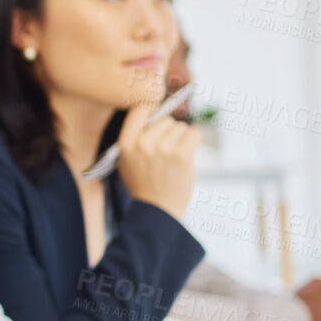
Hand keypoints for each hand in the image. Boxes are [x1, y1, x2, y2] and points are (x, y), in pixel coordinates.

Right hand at [115, 102, 200, 217]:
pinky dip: (193, 142)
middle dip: (169, 132)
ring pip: (181, 127)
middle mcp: (143, 143)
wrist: (157, 211)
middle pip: (165, 119)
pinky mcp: (182, 155)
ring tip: (174, 157)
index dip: (152, 112)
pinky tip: (187, 154)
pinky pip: (194, 134)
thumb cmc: (143, 185)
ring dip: (181, 139)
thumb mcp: (126, 160)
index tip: (156, 121)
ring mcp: (163, 148)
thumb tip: (153, 109)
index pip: (140, 108)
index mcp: (126, 143)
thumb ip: (135, 136)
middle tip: (166, 151)